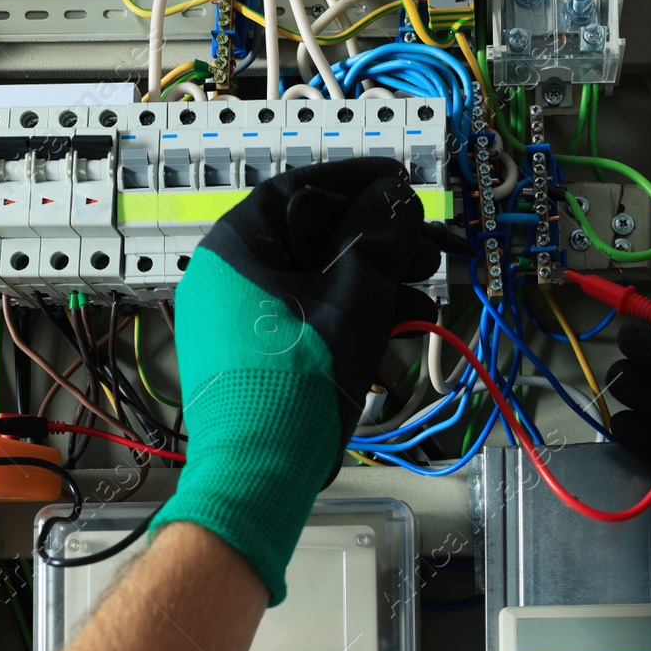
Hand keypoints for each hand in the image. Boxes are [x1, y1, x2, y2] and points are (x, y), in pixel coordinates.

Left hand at [153, 159, 440, 604]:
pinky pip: (308, 319)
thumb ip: (379, 237)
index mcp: (236, 247)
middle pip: (312, 237)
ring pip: (316, 282)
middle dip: (376, 241)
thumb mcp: (354, 293)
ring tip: (422, 293)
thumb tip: (398, 202)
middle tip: (422, 245)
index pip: (299, 189)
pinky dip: (350, 317)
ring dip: (373, 282)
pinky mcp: (255, 357)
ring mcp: (238, 321)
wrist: (260, 469)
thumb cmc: (298, 377)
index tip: (398, 182)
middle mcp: (228, 277)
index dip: (356, 182)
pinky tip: (398, 325)